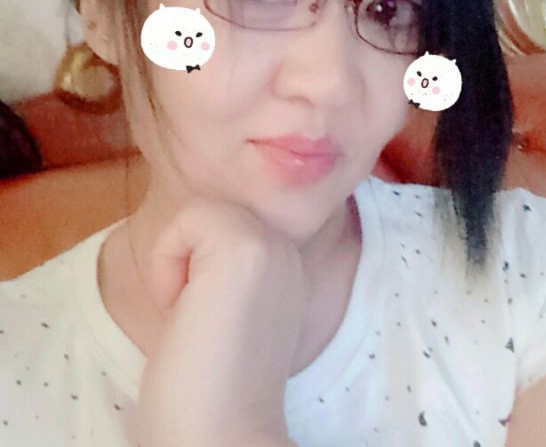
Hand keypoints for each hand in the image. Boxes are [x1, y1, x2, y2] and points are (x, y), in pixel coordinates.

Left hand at [134, 198, 308, 446]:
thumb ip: (224, 269)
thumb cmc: (207, 386)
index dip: (198, 268)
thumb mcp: (224, 309)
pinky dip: (168, 259)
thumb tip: (192, 238)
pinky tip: (185, 307)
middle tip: (199, 315)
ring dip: (180, 261)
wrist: (220, 436)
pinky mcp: (247, 247)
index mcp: (283, 267)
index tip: (209, 322)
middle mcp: (287, 248)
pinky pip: (189, 217)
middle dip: (189, 260)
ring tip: (195, 311)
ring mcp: (272, 243)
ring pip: (202, 212)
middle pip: (211, 215)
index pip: (221, 228)